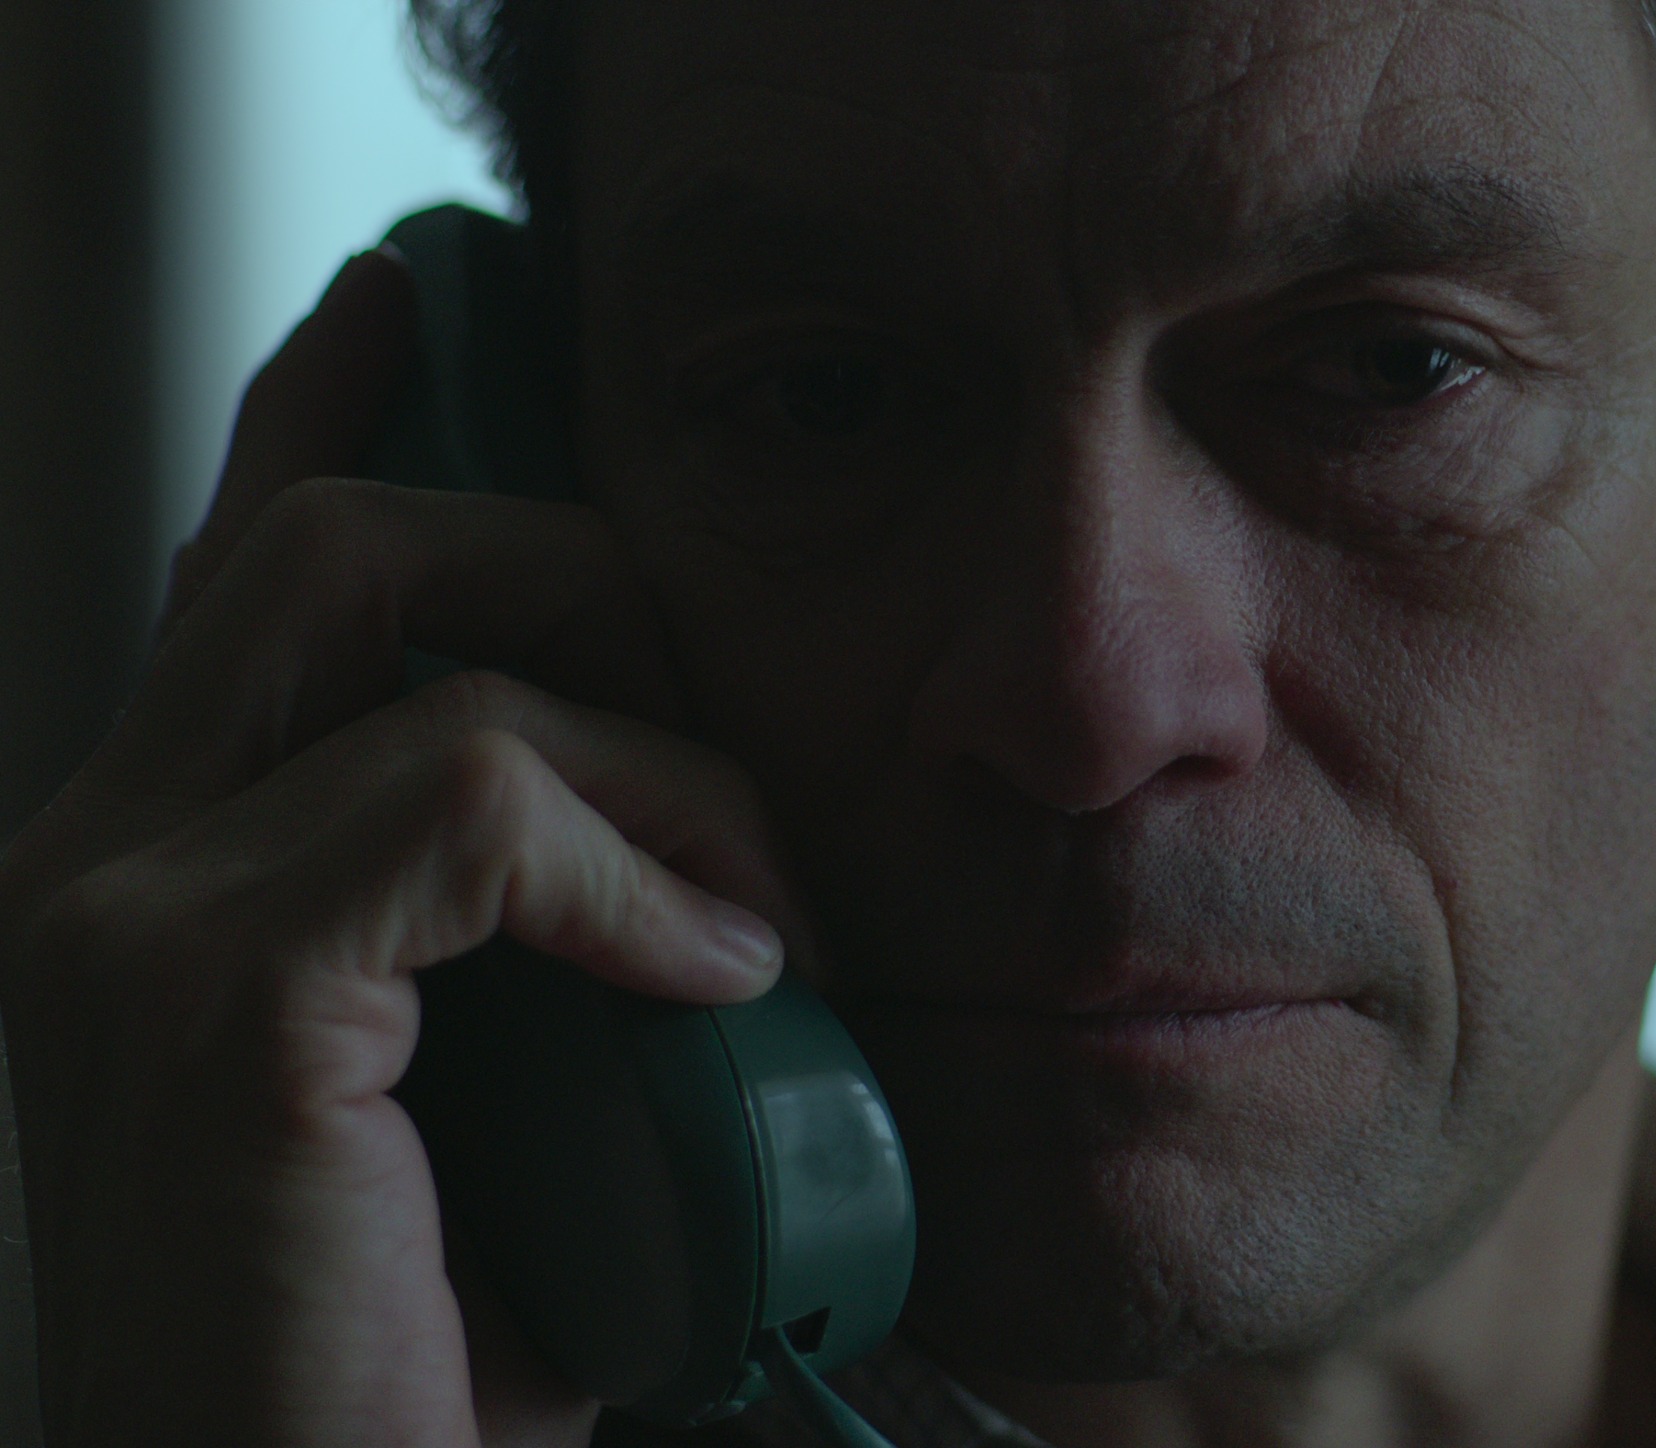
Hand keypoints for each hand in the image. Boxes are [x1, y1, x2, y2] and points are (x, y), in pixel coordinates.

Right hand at [0, 251, 811, 1445]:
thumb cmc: (436, 1353)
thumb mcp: (505, 1082)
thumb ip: (519, 920)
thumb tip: (674, 807)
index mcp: (153, 867)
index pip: (242, 568)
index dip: (334, 410)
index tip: (427, 306)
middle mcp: (90, 860)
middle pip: (353, 548)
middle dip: (596, 582)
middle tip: (736, 762)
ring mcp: (118, 918)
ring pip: (447, 659)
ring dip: (672, 770)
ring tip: (764, 935)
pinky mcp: (211, 996)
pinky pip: (478, 799)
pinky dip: (645, 873)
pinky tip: (721, 987)